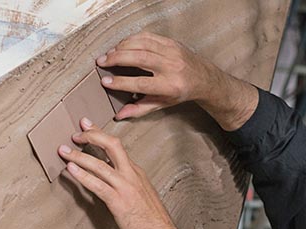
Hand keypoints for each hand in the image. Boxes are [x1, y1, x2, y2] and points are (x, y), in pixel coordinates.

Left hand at [58, 118, 181, 228]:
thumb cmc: (151, 219)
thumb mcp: (141, 193)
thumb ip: (126, 183)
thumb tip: (110, 178)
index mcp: (136, 172)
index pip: (116, 146)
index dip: (100, 134)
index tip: (87, 126)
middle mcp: (131, 175)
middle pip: (111, 145)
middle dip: (91, 136)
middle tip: (75, 134)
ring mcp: (125, 188)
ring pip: (100, 165)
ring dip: (79, 156)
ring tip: (64, 151)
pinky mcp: (118, 202)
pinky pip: (97, 185)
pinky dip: (82, 176)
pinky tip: (71, 170)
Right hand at [97, 31, 257, 130]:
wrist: (203, 78)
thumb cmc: (180, 93)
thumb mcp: (162, 104)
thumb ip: (140, 109)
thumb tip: (119, 115)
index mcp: (170, 86)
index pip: (141, 83)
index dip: (121, 82)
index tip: (105, 82)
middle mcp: (172, 67)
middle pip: (140, 59)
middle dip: (117, 59)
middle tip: (102, 62)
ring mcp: (172, 52)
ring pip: (142, 44)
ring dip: (122, 47)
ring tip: (109, 53)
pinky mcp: (170, 42)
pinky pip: (147, 36)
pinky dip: (131, 39)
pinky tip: (121, 45)